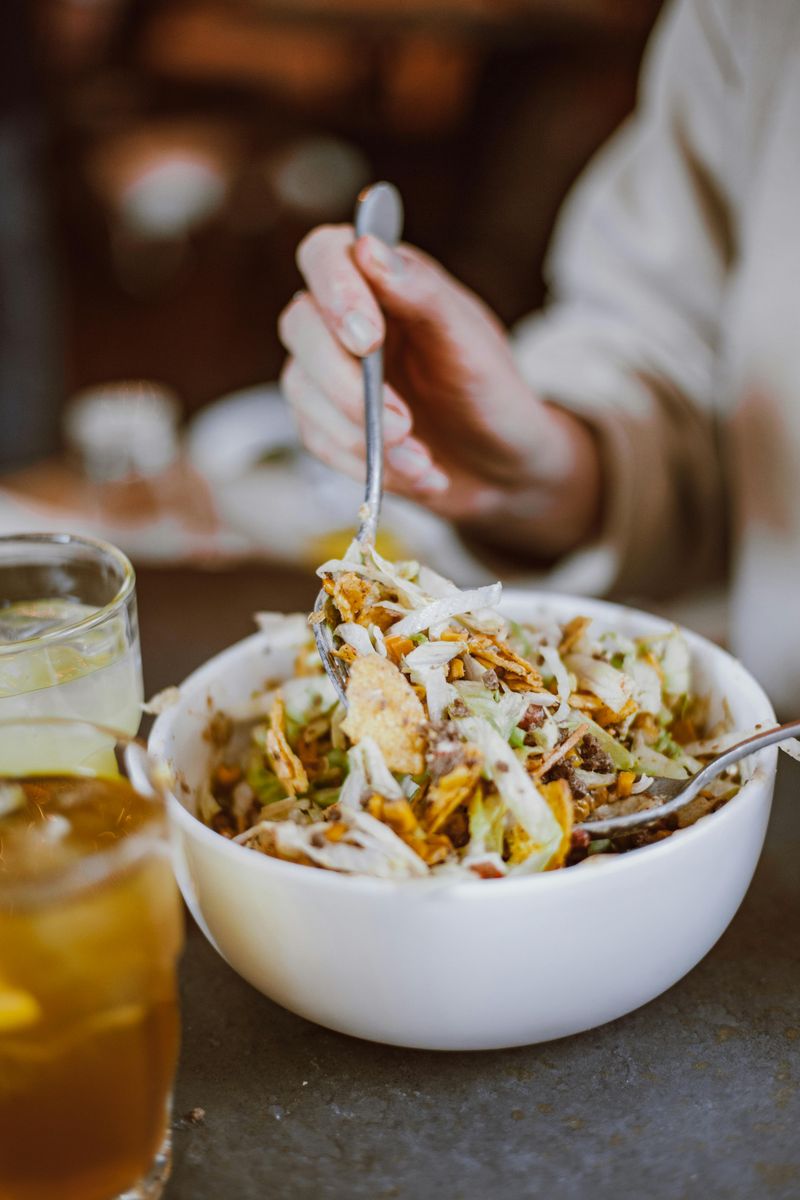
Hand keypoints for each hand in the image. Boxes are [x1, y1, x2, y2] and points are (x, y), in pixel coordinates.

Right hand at [279, 226, 600, 557]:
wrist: (501, 464)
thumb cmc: (489, 389)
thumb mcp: (467, 339)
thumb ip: (421, 291)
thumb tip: (367, 247)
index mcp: (380, 280)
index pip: (323, 255)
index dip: (335, 291)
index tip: (369, 340)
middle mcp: (343, 320)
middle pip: (300, 326)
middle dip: (347, 384)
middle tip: (402, 423)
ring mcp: (327, 373)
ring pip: (300, 390)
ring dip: (361, 434)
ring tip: (422, 459)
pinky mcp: (325, 423)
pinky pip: (318, 441)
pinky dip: (367, 464)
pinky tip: (418, 472)